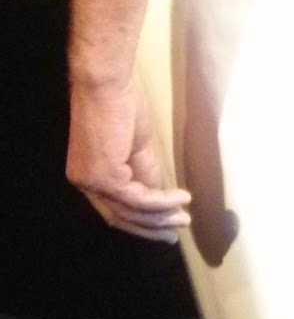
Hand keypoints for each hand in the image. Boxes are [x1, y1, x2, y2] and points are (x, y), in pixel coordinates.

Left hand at [66, 78, 191, 241]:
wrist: (106, 84)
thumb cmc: (120, 105)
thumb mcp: (136, 145)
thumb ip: (144, 172)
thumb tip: (160, 196)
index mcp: (89, 176)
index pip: (115, 209)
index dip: (141, 221)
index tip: (165, 225)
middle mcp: (85, 184)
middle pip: (120, 218)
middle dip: (151, 228)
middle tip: (176, 234)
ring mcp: (92, 183)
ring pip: (130, 212)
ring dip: (160, 218)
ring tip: (184, 218)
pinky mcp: (104, 177)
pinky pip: (137, 198)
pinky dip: (161, 201)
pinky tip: (181, 199)